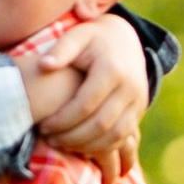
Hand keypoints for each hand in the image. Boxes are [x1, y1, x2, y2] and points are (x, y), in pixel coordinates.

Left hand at [22, 10, 147, 177]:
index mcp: (112, 69)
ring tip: (63, 144)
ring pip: (115, 135)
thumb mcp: (76, 36)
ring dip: (87, 146)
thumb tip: (44, 65)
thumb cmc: (91, 39)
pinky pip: (123, 137)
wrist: (124, 39)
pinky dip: (102, 146)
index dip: (63, 120)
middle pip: (101, 124)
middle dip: (73, 137)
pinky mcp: (140, 110)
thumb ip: (61, 50)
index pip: (86, 104)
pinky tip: (80, 145)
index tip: (44, 126)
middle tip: (51, 140)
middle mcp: (130, 87)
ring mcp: (138, 100)